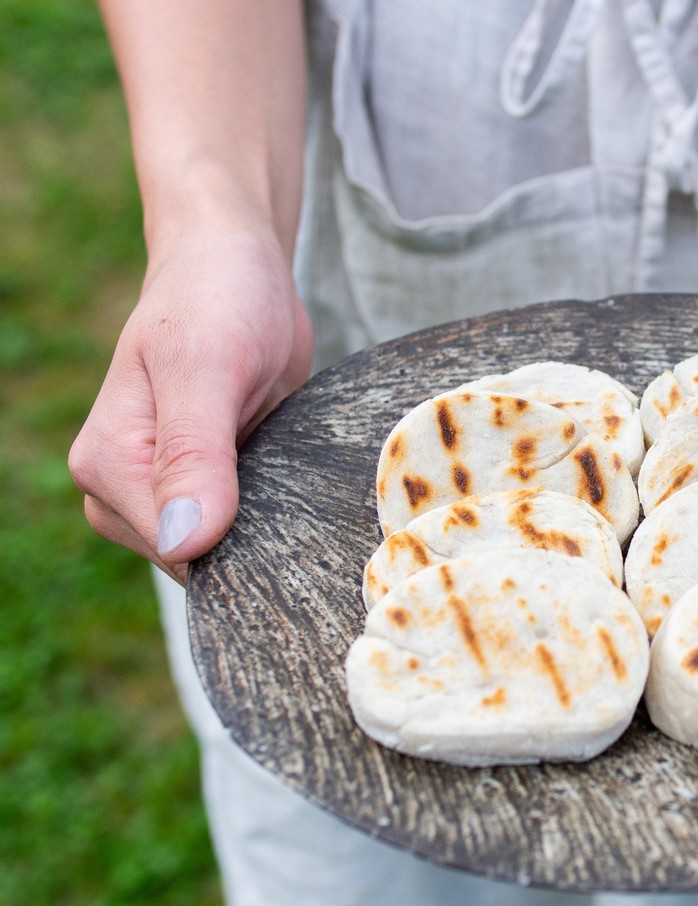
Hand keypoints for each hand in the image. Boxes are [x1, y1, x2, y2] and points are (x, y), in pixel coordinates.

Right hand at [69, 227, 312, 583]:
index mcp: (108, 467)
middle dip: (257, 539)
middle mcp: (128, 490)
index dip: (238, 548)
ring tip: (300, 474)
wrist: (235, 265)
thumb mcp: (206, 367)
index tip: (290, 517)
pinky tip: (300, 480)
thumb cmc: (215, 300)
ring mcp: (171, 491)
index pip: (177, 554)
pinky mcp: (213, 483)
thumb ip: (193, 454)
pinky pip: (249, 521)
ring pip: (230, 546)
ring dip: (274, 525)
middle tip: (303, 486)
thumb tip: (184, 544)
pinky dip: (281, 510)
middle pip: (203, 561)